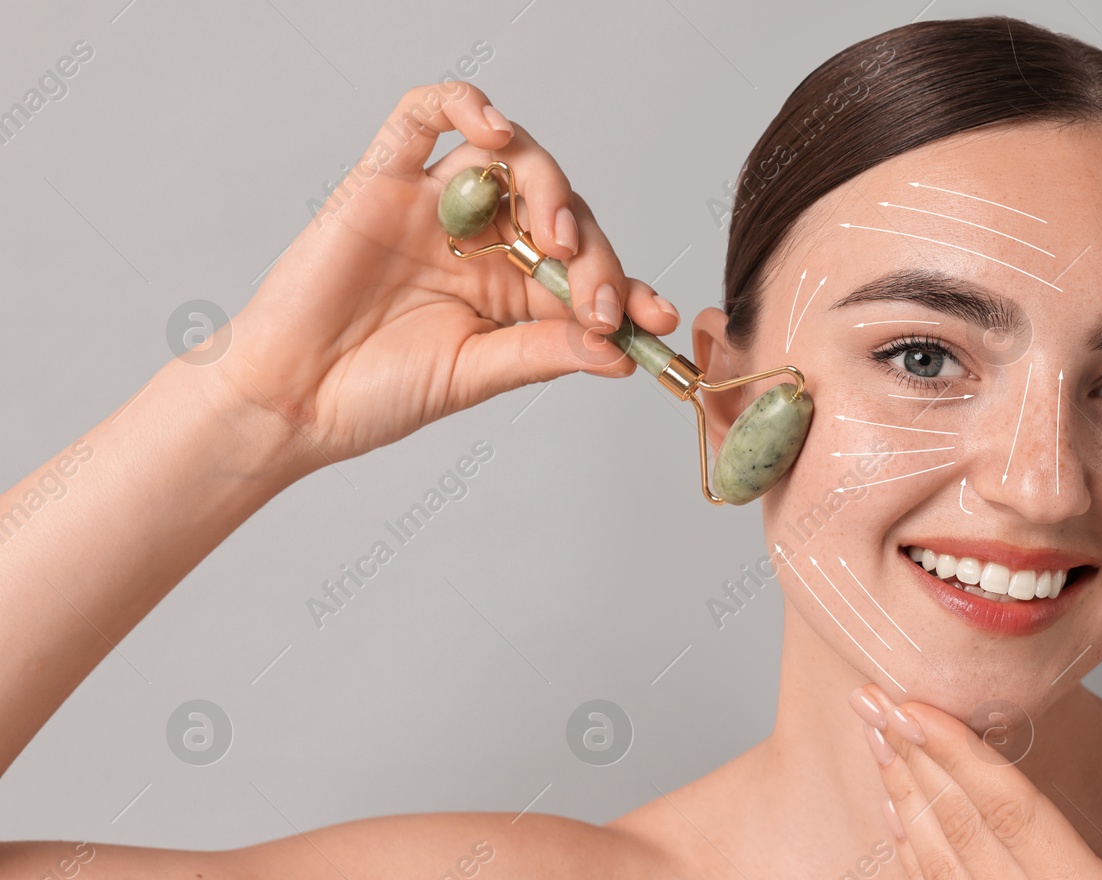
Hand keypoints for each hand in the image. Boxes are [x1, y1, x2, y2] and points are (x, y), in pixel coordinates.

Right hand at [216, 81, 680, 469]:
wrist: (292, 399)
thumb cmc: (377, 392)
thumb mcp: (477, 375)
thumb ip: (544, 352)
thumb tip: (620, 351)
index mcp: (515, 290)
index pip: (587, 271)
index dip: (627, 287)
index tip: (656, 316)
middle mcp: (483, 240)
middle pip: (562, 212)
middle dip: (593, 253)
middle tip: (595, 299)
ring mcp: (436, 205)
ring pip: (512, 159)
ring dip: (548, 186)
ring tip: (555, 235)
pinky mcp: (383, 179)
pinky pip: (424, 116)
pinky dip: (464, 105)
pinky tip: (494, 130)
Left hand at [850, 686, 1101, 879]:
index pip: (1011, 811)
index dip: (958, 750)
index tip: (917, 702)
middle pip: (961, 829)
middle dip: (912, 756)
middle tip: (872, 698)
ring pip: (941, 869)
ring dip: (904, 798)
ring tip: (874, 742)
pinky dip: (914, 863)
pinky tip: (900, 825)